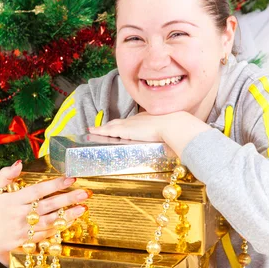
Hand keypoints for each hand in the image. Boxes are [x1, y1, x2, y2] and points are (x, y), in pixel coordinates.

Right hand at [0, 161, 90, 267]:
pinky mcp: (28, 242)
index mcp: (13, 200)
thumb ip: (7, 175)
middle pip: (47, 206)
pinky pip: (47, 234)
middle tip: (84, 193)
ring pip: (49, 222)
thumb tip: (19, 163)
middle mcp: (19, 215)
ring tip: (83, 208)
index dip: (54, 184)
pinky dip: (59, 228)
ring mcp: (24, 230)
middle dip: (67, 199)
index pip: (37, 191)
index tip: (70, 178)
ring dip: (68, 215)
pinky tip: (71, 220)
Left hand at [88, 111, 210, 155]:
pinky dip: (99, 131)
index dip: (125, 125)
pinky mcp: (124, 129)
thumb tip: (176, 148)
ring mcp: (130, 124)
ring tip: (93, 131)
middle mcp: (137, 119)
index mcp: (148, 119)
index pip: (133, 122)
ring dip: (102, 128)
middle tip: (102, 128)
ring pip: (111, 126)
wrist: (174, 125)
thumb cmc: (177, 130)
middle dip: (111, 125)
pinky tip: (91, 132)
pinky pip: (107, 130)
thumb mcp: (172, 133)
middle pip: (120, 122)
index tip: (122, 127)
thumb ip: (171, 140)